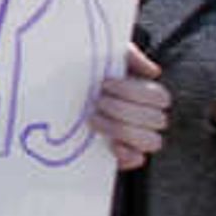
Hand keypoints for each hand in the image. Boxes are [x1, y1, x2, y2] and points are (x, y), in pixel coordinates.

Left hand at [92, 43, 170, 168]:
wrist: (54, 96)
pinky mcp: (124, 155)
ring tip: (94, 119)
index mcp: (146, 95)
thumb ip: (128, 55)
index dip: (134, 91)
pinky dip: (127, 154)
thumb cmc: (85, 75)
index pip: (161, 98)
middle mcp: (147, 118)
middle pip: (157, 119)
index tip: (105, 83)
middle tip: (98, 101)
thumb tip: (154, 71)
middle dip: (123, 109)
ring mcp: (138, 138)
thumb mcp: (102, 56)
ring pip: (152, 141)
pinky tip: (109, 143)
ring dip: (122, 129)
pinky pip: (138, 160)